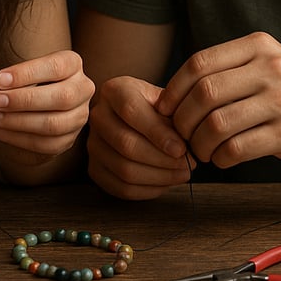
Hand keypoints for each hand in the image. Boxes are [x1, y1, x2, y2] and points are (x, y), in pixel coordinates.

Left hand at [0, 49, 93, 157]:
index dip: (26, 73)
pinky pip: (47, 144)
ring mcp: (80, 116)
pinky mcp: (69, 139)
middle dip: (24, 100)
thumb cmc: (22, 83)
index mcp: (72, 64)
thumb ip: (2, 81)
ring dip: (18, 122)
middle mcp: (83, 89)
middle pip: (62, 96)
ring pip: (54, 123)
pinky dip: (18, 139)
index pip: (56, 67)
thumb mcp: (15, 75)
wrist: (30, 109)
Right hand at [86, 76, 194, 199]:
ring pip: (124, 169)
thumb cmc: (155, 107)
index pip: (131, 111)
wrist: (134, 116)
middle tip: (188, 164)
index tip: (181, 149)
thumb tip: (184, 146)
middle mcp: (97, 116)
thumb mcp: (165, 100)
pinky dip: (148, 190)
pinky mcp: (94, 169)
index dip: (157, 133)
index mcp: (114, 91)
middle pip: (126, 144)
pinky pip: (121, 188)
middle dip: (162, 159)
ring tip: (182, 174)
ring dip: (158, 177)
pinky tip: (167, 182)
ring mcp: (93, 144)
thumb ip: (173, 116)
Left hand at [155, 32, 280, 169]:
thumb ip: (228, 68)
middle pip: (204, 94)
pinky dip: (221, 158)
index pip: (199, 63)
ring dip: (199, 144)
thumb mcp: (268, 62)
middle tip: (180, 136)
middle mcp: (271, 69)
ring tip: (201, 151)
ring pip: (217, 124)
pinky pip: (237, 148)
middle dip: (183, 120)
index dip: (174, 89)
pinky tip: (223, 159)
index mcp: (259, 46)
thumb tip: (172, 93)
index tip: (165, 109)